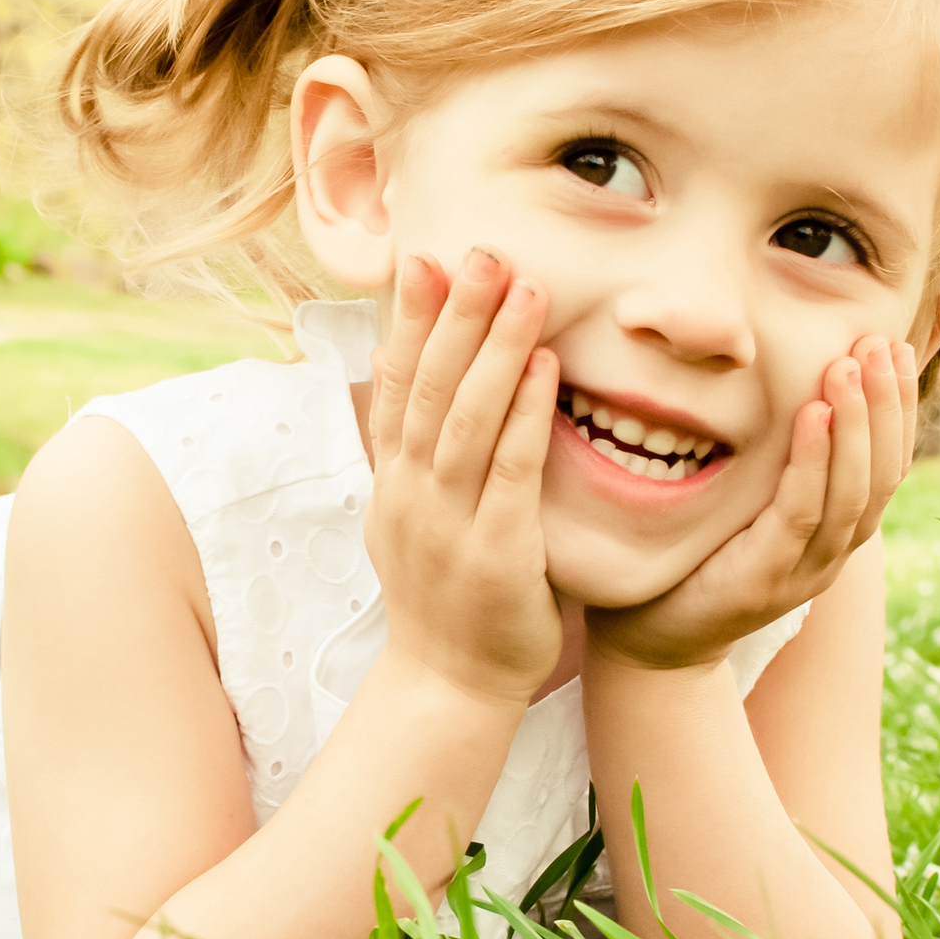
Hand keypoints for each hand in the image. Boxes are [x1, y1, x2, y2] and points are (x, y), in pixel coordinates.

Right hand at [364, 247, 564, 708]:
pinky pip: (512, 472)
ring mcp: (448, 523)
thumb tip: (393, 369)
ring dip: (495, 348)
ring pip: (467, 420)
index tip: (424, 259)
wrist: (447, 687)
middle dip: (454, 315)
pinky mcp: (495, 553)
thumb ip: (410, 450)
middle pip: (430, 388)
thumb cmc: (446, 598)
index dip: (410, 321)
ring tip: (524, 287)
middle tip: (480, 250)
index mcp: (394, 483)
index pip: (396, 384)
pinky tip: (546, 369)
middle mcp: (411, 494)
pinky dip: (527, 416)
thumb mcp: (411, 517)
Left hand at [585, 336, 917, 671]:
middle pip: (882, 473)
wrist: (653, 641)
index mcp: (837, 531)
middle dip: (886, 404)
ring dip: (856, 424)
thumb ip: (777, 459)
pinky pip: (800, 513)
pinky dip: (812, 462)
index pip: (888, 463)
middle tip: (881, 344)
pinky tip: (811, 415)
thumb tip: (792, 383)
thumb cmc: (698, 557)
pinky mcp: (764, 580)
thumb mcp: (748, 501)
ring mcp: (803, 571)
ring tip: (849, 367)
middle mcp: (832, 552)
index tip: (896, 348)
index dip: (898, 406)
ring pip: (852, 493)